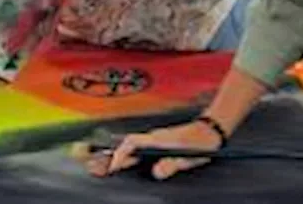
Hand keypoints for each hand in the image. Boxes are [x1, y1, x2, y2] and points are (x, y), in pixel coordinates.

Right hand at [82, 120, 224, 179]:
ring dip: (115, 157)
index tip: (111, 168)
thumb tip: (157, 173)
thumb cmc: (201, 143)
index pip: (130, 145)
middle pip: (124, 146)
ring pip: (129, 148)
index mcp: (157, 140)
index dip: (119, 156)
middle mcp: (152, 138)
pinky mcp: (158, 143)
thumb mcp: (189, 156)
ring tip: (98, 167)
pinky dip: (125, 156)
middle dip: (107, 156)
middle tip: (90, 167)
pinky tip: (122, 164)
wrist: (212, 129)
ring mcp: (154, 140)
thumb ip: (173, 164)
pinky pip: (136, 149)